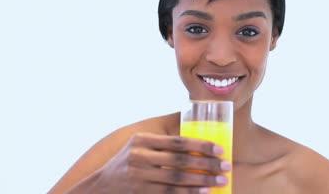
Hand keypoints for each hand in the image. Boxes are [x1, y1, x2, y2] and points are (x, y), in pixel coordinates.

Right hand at [91, 133, 230, 193]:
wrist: (101, 185)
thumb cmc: (129, 161)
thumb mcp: (140, 145)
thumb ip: (162, 143)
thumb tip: (197, 140)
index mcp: (142, 140)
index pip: (177, 141)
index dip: (201, 145)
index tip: (219, 149)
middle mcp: (139, 156)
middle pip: (181, 161)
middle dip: (207, 164)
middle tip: (226, 166)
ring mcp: (139, 177)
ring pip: (178, 179)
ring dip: (203, 181)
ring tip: (220, 181)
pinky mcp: (142, 193)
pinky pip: (171, 193)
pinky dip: (189, 193)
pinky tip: (203, 193)